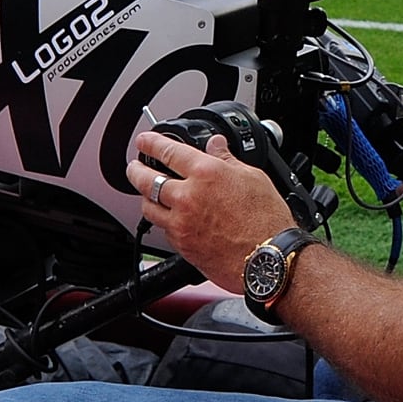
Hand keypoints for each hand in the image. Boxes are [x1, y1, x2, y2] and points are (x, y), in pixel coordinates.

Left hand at [128, 128, 293, 287]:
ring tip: (148, 194)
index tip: (144, 141)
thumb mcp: (253, 177)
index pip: (168, 151)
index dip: (151, 143)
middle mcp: (188, 197)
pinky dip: (163, 222)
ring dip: (145, 198)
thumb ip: (227, 159)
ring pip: (148, 208)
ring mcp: (181, 223)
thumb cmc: (267, 221)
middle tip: (134, 167)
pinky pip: (163, 230)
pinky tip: (170, 218)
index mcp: (206, 173)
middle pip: (146, 180)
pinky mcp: (182, 245)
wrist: (268, 260)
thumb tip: (215, 145)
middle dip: (135, 170)